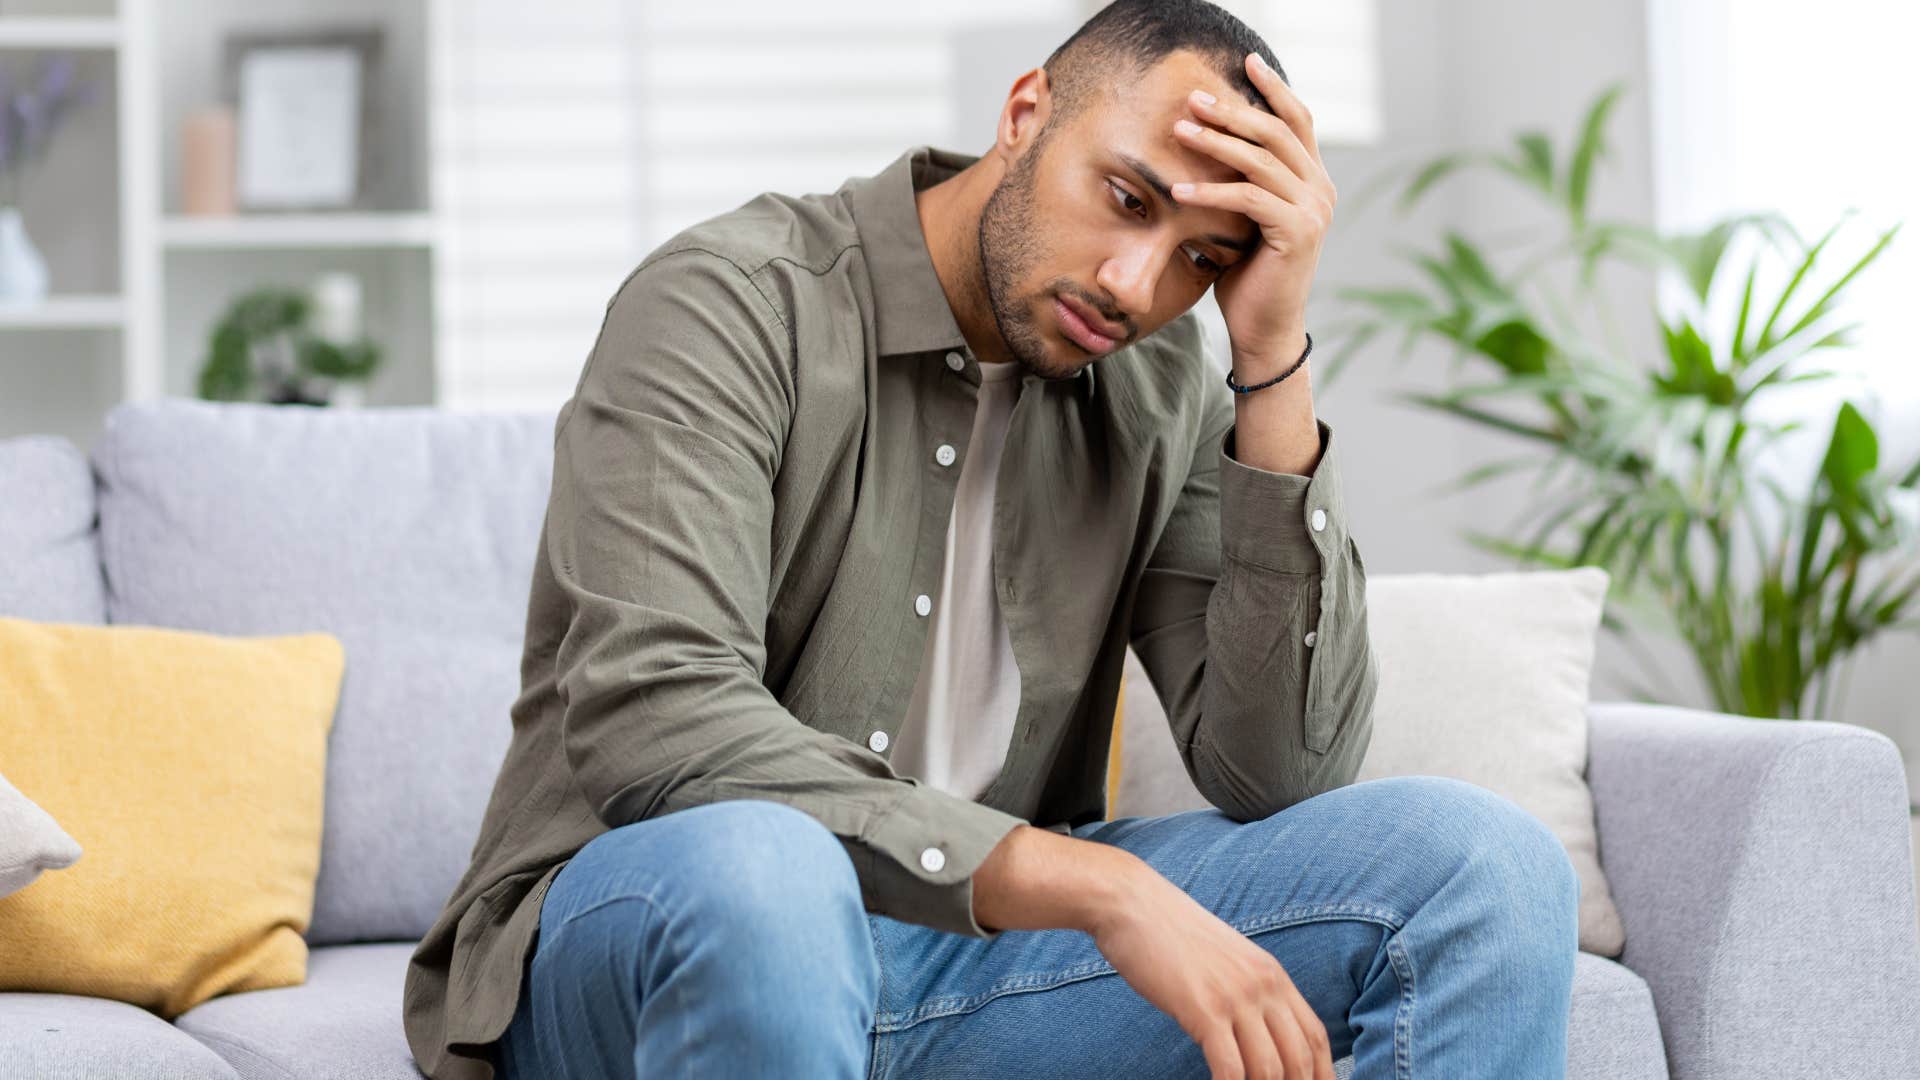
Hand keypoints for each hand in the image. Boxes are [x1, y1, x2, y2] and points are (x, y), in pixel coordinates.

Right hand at [1090, 861, 1334, 1079]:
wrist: (1132, 904)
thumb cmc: (1170, 933)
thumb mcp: (1226, 958)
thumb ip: (1247, 989)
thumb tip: (1256, 1031)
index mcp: (1272, 974)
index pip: (1315, 1036)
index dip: (1322, 1075)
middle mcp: (1263, 986)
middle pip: (1299, 1059)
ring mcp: (1235, 997)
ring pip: (1269, 1070)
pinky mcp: (1204, 1009)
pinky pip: (1230, 1069)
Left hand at [1170, 51, 1336, 370]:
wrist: (1264, 327)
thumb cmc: (1248, 274)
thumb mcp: (1247, 219)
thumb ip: (1246, 182)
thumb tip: (1211, 141)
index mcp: (1314, 180)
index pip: (1298, 121)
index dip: (1274, 89)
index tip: (1247, 62)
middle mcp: (1321, 190)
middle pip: (1276, 133)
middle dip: (1233, 111)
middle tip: (1193, 98)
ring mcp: (1313, 211)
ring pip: (1260, 161)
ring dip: (1216, 142)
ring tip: (1179, 130)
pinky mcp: (1297, 233)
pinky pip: (1248, 199)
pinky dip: (1211, 190)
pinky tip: (1178, 188)